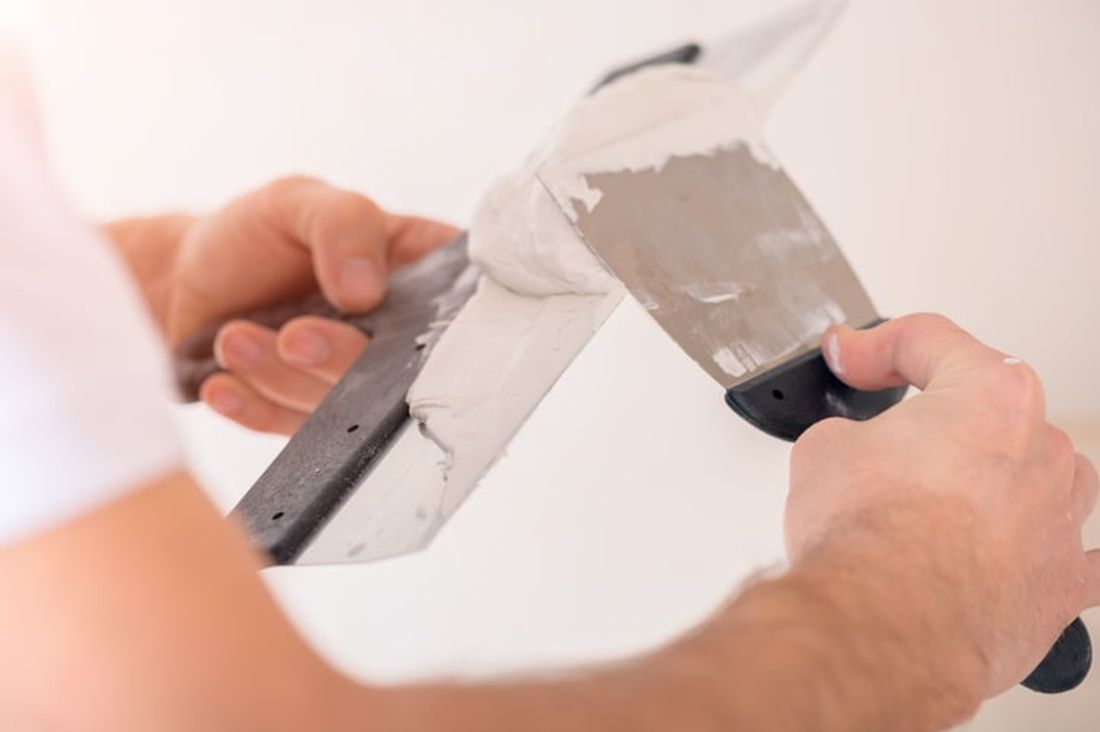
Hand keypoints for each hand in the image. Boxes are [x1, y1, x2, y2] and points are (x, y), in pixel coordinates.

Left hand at [155, 176, 457, 433]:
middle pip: (401, 369)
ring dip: (283, 376)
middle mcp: (397, 332)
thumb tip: (366, 288)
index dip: (452, 321)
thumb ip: (342, 225)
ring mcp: (354, 379)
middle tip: (296, 336)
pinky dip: (256, 407)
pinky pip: (291, 428)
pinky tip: (223, 385)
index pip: (465, 299)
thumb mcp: (297, 201)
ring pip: (340, 402)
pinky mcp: (308, 416)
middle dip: (343, 357)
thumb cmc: (254, 233)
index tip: (401, 319)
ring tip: (235, 339)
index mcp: (419, 269)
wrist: (184, 277)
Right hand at [786, 314, 1098, 697]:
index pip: (930, 341)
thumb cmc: (868, 540)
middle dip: (935, 420)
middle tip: (879, 441)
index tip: (849, 357)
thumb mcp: (822, 450)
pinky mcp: (1062, 585)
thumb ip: (849, 432)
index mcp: (992, 395)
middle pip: (993, 410)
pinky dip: (1038, 549)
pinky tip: (1010, 552)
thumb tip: (853, 450)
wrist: (885, 627)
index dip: (874, 345)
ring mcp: (1061, 519)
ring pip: (1039, 475)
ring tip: (936, 501)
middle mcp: (1042, 450)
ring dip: (992, 478)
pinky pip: (1069, 555)